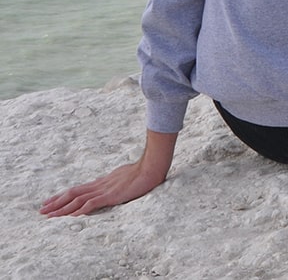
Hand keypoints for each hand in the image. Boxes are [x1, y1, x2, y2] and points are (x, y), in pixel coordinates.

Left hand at [40, 130, 176, 217]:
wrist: (152, 166)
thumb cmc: (142, 171)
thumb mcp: (124, 176)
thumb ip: (114, 182)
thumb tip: (106, 185)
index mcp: (103, 181)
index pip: (79, 189)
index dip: (64, 195)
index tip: (51, 201)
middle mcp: (100, 185)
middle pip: (73, 193)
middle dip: (56, 202)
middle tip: (42, 209)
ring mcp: (105, 190)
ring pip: (78, 199)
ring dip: (62, 208)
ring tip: (48, 215)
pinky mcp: (111, 195)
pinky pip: (91, 204)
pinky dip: (79, 210)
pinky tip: (71, 216)